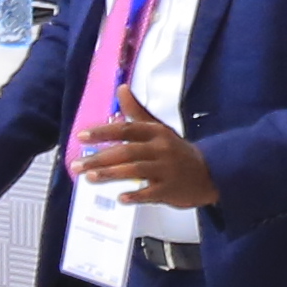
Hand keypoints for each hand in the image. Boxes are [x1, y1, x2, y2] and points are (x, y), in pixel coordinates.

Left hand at [75, 112, 217, 210]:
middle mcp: (160, 149)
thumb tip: (120, 88)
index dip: (103, 132)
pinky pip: (150, 193)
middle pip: (126, 152)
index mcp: (156, 132)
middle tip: (77, 164)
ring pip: (135, 171)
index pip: (126, 129)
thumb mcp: (159, 128)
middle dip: (99, 158)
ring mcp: (166, 170)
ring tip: (90, 178)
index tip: (81, 136)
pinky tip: (120, 198)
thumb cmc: (176, 150)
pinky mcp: (170, 189)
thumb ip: (137, 111)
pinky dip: (135, 196)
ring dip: (111, 174)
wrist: (209, 172)